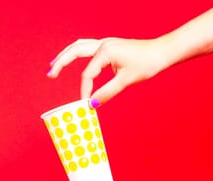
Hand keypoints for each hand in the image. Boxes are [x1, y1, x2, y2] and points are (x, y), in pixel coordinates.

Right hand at [47, 37, 170, 106]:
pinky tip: (73, 59)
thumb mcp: (126, 80)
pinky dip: (77, 53)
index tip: (85, 104)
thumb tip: (92, 104)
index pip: (87, 74)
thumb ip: (108, 92)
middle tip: (50, 74)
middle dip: (61, 63)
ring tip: (54, 65)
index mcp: (105, 51)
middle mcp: (103, 44)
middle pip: (75, 51)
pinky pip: (87, 47)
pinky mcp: (110, 46)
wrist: (162, 52)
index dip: (85, 90)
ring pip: (79, 46)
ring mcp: (106, 43)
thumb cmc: (147, 63)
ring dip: (66, 55)